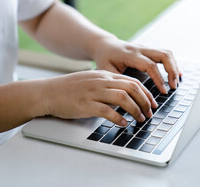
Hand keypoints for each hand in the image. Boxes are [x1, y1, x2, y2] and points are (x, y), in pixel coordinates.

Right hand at [42, 70, 157, 125]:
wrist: (47, 92)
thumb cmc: (69, 89)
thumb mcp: (91, 80)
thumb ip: (107, 85)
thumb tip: (125, 96)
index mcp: (104, 75)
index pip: (132, 81)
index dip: (145, 93)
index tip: (152, 103)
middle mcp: (101, 81)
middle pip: (132, 88)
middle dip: (145, 101)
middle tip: (150, 113)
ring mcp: (94, 92)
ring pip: (123, 98)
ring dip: (136, 110)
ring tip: (140, 119)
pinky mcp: (86, 105)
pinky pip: (107, 111)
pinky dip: (119, 118)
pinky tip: (123, 123)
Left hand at [93, 37, 181, 92]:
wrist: (104, 45)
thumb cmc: (104, 59)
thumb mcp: (106, 71)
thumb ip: (118, 82)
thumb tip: (129, 99)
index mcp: (129, 54)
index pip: (149, 65)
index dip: (158, 78)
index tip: (163, 91)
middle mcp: (140, 48)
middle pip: (163, 55)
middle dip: (171, 71)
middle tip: (173, 87)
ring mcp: (146, 48)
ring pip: (166, 53)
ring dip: (174, 67)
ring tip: (175, 83)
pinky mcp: (149, 50)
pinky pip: (164, 54)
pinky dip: (172, 64)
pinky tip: (176, 75)